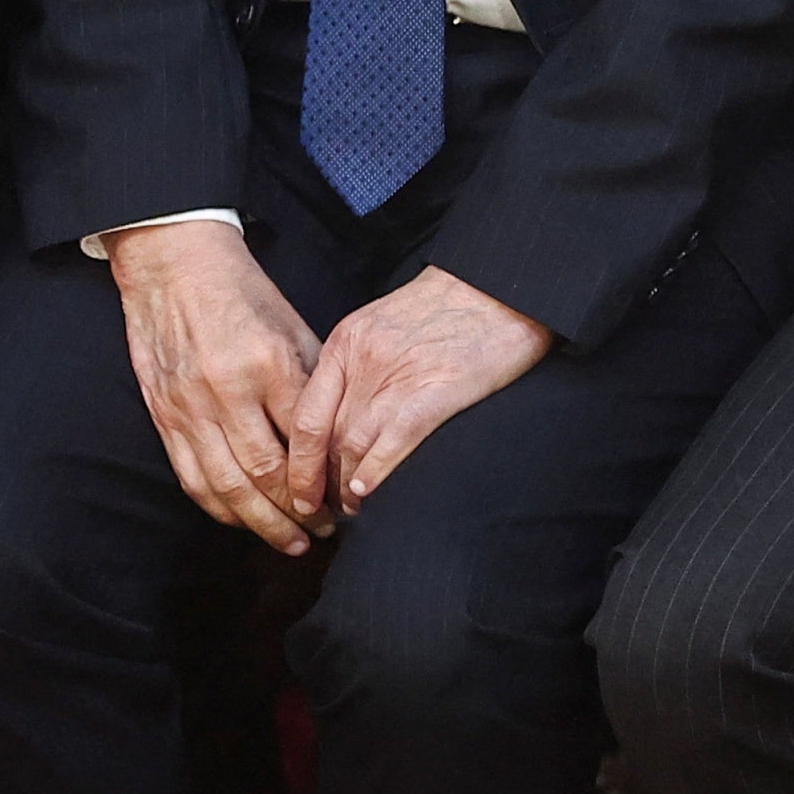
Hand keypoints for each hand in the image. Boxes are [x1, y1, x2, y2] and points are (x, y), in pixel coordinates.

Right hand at [111, 221, 326, 554]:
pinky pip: (192, 477)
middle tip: (324, 532)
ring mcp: (190, 407)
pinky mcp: (163, 416)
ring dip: (262, 523)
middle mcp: (227, 390)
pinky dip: (220, 508)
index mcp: (268, 363)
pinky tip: (243, 521)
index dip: (326, 478)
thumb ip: (312, 380)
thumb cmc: (241, 291)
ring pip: (228, 486)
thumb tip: (338, 433)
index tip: (345, 499)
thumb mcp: (291, 324)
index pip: (305, 439)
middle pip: (268, 473)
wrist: (172, 265)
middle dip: (300, 512)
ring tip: (290, 542)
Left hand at [287, 267, 553, 520]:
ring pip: (352, 445)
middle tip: (321, 508)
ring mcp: (398, 376)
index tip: (297, 488)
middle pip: (325, 436)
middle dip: (318, 481)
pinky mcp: (436, 392)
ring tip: (350, 508)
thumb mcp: (383, 323)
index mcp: (346, 342)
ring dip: (345, 486)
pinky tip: (368, 492)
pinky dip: (376, 472)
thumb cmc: (446, 307)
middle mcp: (364, 360)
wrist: (497, 285)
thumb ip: (358, 364)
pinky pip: (393, 441)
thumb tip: (342, 415)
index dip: (296, 460)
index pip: (304, 414)